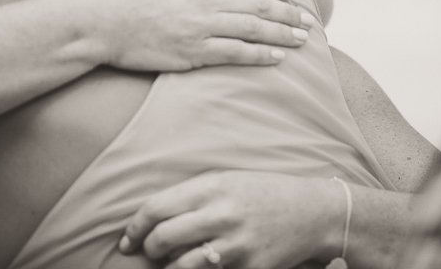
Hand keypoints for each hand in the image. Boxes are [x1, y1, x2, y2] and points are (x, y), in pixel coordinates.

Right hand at [85, 0, 317, 70]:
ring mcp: (200, 28)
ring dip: (282, 35)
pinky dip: (260, 55)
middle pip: (259, 5)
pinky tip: (277, 56)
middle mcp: (205, 0)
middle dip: (288, 13)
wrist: (95, 22)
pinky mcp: (192, 54)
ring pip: (253, 31)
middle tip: (308, 20)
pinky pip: (235, 55)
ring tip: (301, 39)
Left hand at [118, 171, 342, 268]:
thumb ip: (192, 195)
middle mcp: (220, 214)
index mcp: (212, 187)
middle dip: (149, 249)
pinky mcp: (249, 267)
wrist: (312, 212)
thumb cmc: (264, 193)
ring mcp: (235, 244)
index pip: (156, 208)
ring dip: (170, 267)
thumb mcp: (227, 180)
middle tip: (150, 251)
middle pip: (163, 237)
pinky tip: (203, 267)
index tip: (128, 239)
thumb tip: (155, 217)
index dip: (135, 227)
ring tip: (171, 263)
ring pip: (182, 265)